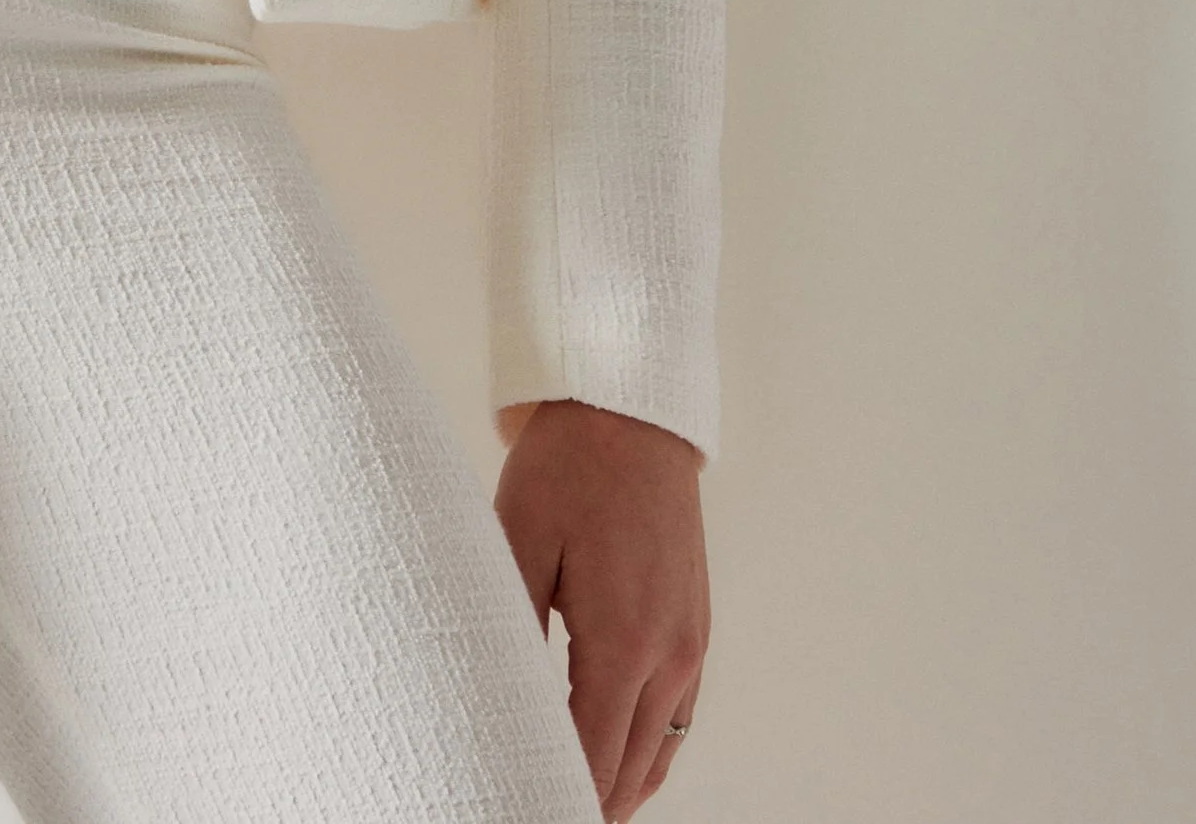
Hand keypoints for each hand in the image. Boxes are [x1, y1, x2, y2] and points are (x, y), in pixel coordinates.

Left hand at [493, 396, 705, 817]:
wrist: (630, 412)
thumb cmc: (567, 469)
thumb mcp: (517, 542)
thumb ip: (511, 631)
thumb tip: (499, 703)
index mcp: (625, 641)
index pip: (594, 763)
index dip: (557, 796)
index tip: (519, 804)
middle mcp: (671, 654)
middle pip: (630, 772)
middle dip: (586, 801)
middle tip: (535, 804)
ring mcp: (691, 642)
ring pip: (660, 752)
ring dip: (619, 784)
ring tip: (570, 800)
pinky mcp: (696, 627)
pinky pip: (678, 717)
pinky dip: (647, 749)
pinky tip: (612, 755)